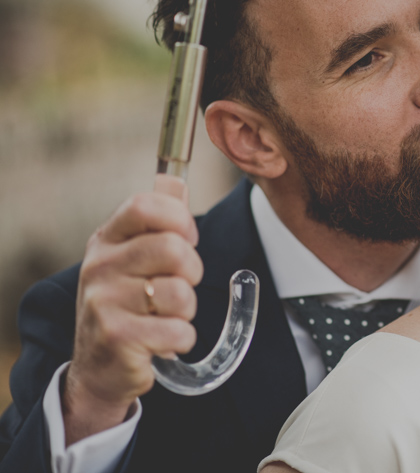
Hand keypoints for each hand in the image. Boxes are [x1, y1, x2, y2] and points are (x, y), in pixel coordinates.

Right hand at [62, 175, 202, 445]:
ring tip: (166, 316)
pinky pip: (179, 330)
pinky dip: (182, 338)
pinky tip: (162, 341)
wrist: (99, 367)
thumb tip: (175, 180)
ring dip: (187, 309)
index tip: (186, 239)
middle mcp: (99, 266)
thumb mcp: (133, 256)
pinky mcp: (117, 338)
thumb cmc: (127, 303)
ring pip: (181, 293)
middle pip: (173, 249)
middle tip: (179, 286)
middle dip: (192, 271)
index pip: (145, 205)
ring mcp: (104, 302)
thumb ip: (158, 219)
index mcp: (106, 240)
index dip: (179, 219)